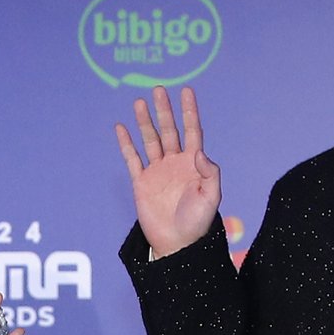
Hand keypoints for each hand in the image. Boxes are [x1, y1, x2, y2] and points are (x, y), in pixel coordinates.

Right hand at [114, 84, 221, 257]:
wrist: (177, 244)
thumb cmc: (198, 223)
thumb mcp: (212, 197)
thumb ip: (210, 173)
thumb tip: (199, 152)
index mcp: (194, 163)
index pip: (192, 130)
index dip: (189, 111)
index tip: (186, 91)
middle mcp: (175, 163)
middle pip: (169, 130)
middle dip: (164, 110)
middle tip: (158, 90)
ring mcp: (157, 171)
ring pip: (150, 140)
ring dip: (145, 122)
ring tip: (139, 102)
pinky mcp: (142, 182)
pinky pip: (132, 158)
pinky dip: (126, 144)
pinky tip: (121, 128)